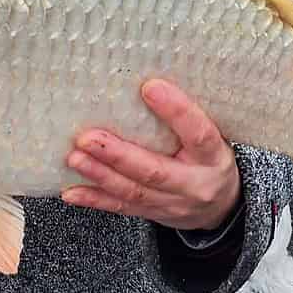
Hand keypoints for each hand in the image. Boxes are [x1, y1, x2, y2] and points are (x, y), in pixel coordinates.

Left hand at [61, 79, 240, 230]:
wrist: (221, 207)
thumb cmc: (208, 158)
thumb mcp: (213, 135)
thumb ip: (186, 117)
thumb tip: (147, 77)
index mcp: (212, 157)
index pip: (199, 134)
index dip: (176, 111)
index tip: (150, 87)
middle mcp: (194, 184)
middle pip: (154, 171)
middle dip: (118, 155)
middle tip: (88, 137)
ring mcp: (172, 204)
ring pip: (132, 191)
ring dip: (100, 174)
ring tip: (75, 157)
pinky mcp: (153, 214)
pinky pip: (120, 208)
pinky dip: (94, 199)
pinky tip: (71, 191)